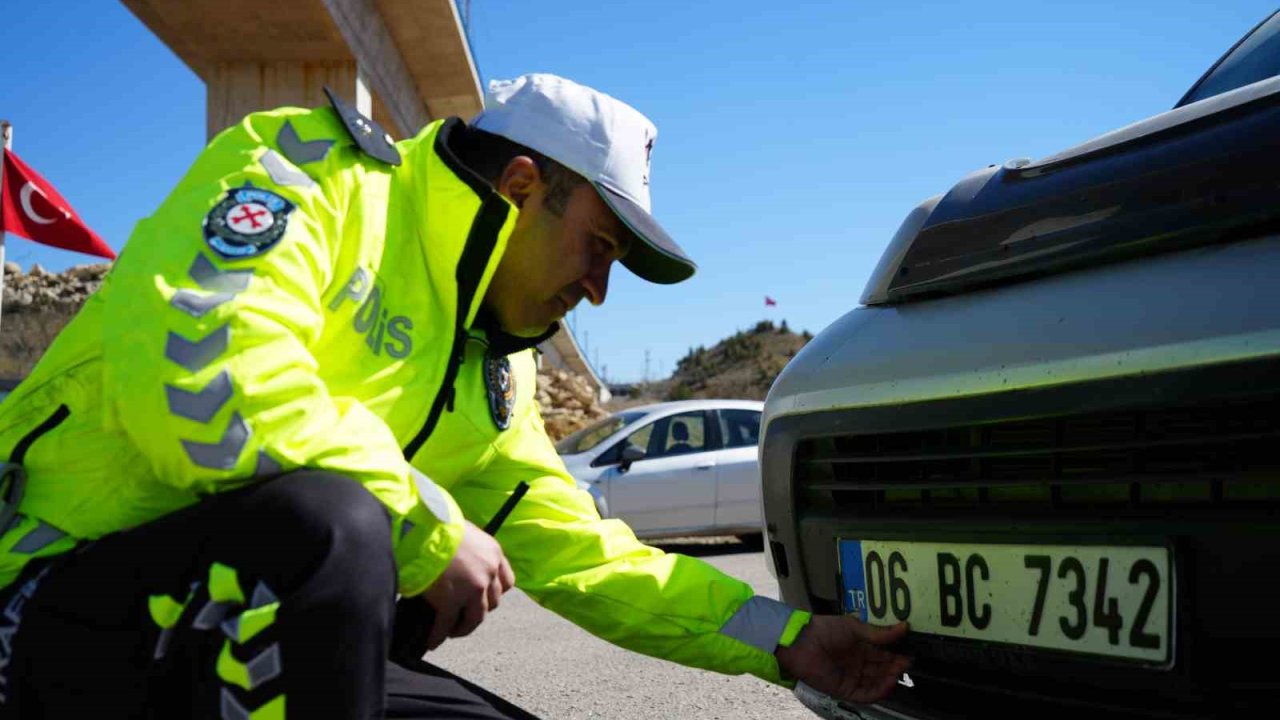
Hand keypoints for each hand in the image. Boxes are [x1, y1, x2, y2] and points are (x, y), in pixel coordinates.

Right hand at [420, 520, 514, 649]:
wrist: (421, 529)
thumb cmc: (436, 524)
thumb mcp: (464, 533)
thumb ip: (469, 551)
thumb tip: (458, 565)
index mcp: (493, 553)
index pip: (507, 581)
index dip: (495, 593)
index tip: (485, 598)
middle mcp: (488, 572)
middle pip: (494, 602)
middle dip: (480, 610)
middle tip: (465, 614)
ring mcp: (472, 588)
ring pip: (476, 618)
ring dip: (464, 627)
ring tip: (451, 631)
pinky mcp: (451, 602)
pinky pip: (446, 625)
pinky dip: (439, 635)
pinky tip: (432, 641)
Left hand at [775, 615, 911, 704]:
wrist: (802, 641)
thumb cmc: (826, 630)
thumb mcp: (855, 628)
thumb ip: (879, 633)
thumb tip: (905, 627)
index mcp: (859, 648)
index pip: (883, 655)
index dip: (896, 655)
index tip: (909, 652)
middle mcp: (857, 664)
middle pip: (881, 670)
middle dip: (895, 667)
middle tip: (907, 663)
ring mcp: (851, 677)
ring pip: (876, 683)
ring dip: (889, 680)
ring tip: (899, 673)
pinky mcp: (844, 689)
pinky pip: (865, 694)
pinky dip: (878, 691)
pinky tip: (889, 683)